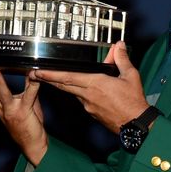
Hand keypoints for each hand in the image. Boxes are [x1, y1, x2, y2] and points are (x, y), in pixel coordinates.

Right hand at [0, 68, 47, 165]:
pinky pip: (29, 95)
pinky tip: (32, 74)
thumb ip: (26, 85)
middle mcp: (0, 105)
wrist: (33, 144)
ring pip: (2, 93)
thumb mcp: (25, 100)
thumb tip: (28, 69)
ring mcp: (11, 109)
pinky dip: (32, 84)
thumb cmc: (28, 122)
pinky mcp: (24, 111)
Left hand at [33, 41, 148, 132]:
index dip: (51, 74)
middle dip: (48, 79)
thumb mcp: (130, 76)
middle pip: (63, 85)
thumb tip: (118, 46)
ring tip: (52, 76)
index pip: (68, 77)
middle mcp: (88, 95)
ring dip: (62, 84)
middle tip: (34, 73)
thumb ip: (122, 59)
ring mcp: (88, 105)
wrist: (136, 124)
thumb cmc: (133, 102)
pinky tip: (80, 88)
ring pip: (72, 91)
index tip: (39, 71)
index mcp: (96, 83)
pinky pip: (81, 98)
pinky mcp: (91, 112)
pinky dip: (78, 91)